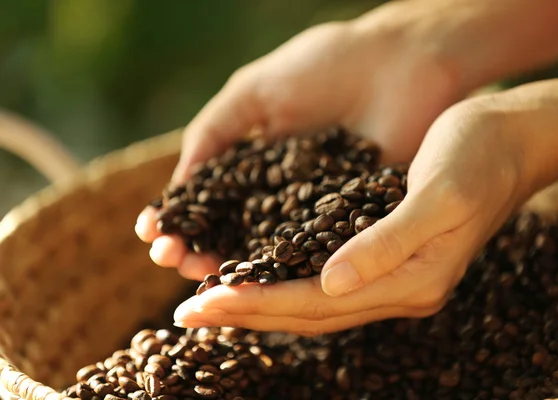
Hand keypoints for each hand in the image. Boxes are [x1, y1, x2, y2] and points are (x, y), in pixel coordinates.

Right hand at [136, 1, 462, 278]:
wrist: (402, 63)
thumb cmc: (326, 66)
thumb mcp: (256, 92)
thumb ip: (214, 132)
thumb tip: (177, 187)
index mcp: (254, 165)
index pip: (209, 203)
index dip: (181, 221)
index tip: (153, 235)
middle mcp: (280, 195)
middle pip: (232, 234)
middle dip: (198, 251)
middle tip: (172, 262)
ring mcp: (315, 213)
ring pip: (268, 253)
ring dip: (235, 270)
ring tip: (205, 278)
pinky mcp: (353, 224)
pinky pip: (317, 253)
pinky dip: (289, 270)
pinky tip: (262, 284)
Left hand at [171, 95, 532, 334]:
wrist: (513, 141)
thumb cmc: (478, 156)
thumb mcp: (439, 194)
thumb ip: (387, 242)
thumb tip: (331, 282)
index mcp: (412, 279)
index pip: (317, 303)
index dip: (257, 303)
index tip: (205, 301)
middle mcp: (401, 289)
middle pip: (309, 314)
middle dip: (246, 313)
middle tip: (188, 314)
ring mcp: (398, 278)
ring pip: (316, 306)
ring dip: (262, 306)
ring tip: (214, 304)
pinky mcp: (391, 259)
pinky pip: (329, 285)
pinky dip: (288, 286)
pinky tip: (263, 280)